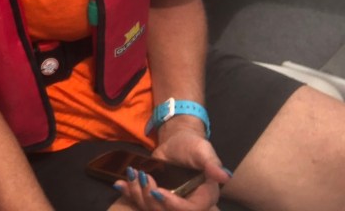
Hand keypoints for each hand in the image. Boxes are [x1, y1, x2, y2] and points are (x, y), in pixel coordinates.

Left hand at [111, 129, 229, 210]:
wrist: (177, 141)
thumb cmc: (193, 146)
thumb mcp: (203, 151)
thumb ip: (211, 164)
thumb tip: (225, 176)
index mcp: (203, 198)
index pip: (189, 210)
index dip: (173, 205)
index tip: (157, 191)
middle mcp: (186, 204)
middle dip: (150, 199)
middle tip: (141, 177)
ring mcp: (168, 202)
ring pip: (151, 209)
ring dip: (137, 194)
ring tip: (131, 174)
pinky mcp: (154, 196)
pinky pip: (140, 201)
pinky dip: (128, 193)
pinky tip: (119, 184)